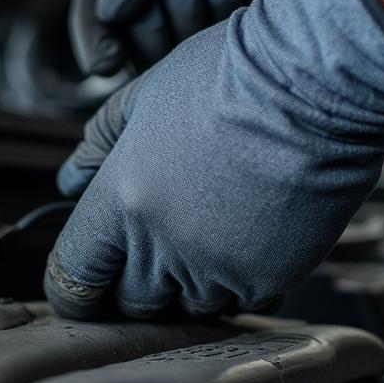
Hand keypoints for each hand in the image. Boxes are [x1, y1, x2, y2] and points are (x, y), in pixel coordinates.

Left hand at [47, 0, 383, 318]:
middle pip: (133, 303)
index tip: (87, 285)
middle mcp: (165, 244)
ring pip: (190, 307)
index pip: (75, 277)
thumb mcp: (144, 96)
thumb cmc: (228, 75)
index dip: (76, 288)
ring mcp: (219, 266)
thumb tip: (70, 178)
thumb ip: (100, 144)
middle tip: (157, 253)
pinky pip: (243, 302)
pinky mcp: (270, 276)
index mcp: (123, 200)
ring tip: (212, 234)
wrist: (313, 81)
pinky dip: (240, 282)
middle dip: (137, 286)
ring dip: (192, 284)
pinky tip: (250, 239)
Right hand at [70, 0, 342, 76]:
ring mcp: (181, 2)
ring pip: (175, 47)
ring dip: (189, 11)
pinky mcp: (221, 7)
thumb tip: (111, 12)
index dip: (95, 45)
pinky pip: (216, 33)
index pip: (91, 17)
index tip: (105, 66)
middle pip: (133, 41)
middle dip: (155, 18)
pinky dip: (221, 4)